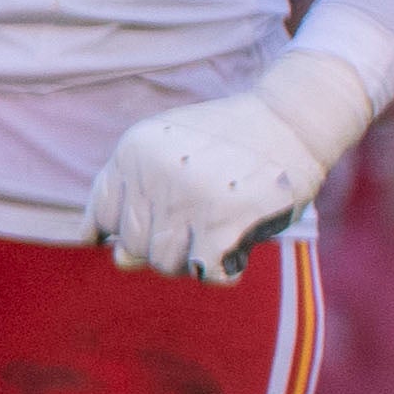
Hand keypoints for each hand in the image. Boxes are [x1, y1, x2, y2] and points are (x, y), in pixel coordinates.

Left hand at [82, 50, 370, 282]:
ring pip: (166, 264)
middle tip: (199, 226)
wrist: (292, 119)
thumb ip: (134, 193)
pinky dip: (223, 271)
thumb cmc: (227, 141)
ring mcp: (187, 198)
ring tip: (219, 231)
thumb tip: (117, 259)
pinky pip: (207, 275)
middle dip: (162, 248)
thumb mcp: (166, 148)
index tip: (163, 219)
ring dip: (193, 260)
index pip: (102, 220)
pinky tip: (237, 248)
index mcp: (131, 153)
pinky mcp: (225, 221)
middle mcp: (153, 174)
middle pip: (132, 248)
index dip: (131, 230)